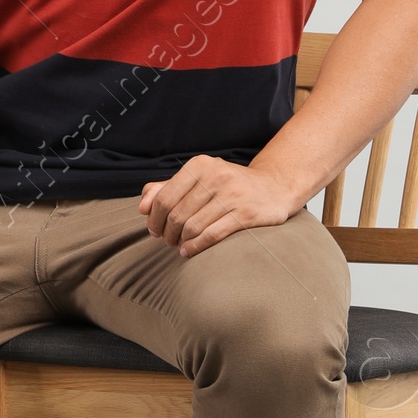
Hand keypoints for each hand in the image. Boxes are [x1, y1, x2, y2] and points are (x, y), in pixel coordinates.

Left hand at [138, 156, 302, 256]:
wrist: (274, 188)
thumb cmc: (229, 186)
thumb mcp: (200, 178)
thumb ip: (167, 188)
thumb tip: (142, 206)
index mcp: (200, 165)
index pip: (164, 197)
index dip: (154, 218)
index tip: (154, 229)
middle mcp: (215, 176)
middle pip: (176, 214)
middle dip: (167, 233)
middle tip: (168, 240)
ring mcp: (232, 195)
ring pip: (192, 226)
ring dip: (180, 241)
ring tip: (179, 246)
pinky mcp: (246, 214)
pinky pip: (212, 235)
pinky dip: (195, 247)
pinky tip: (189, 251)